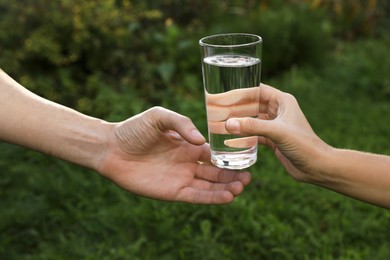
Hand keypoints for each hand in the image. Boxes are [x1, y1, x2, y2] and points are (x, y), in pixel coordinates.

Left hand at [98, 107, 250, 203]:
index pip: (213, 153)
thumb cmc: (133, 129)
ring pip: (209, 186)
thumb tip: (202, 140)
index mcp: (187, 146)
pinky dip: (211, 198)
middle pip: (216, 172)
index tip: (246, 157)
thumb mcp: (159, 117)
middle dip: (232, 175)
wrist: (111, 147)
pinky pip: (195, 196)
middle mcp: (187, 163)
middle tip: (249, 178)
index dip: (229, 157)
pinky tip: (227, 197)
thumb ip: (182, 123)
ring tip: (241, 187)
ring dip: (226, 188)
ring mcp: (180, 178)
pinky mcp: (171, 191)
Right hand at [225, 84, 331, 181]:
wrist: (317, 167)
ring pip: (252, 120)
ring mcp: (275, 125)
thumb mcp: (277, 132)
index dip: (241, 90)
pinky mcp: (273, 139)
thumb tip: (229, 123)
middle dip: (236, 107)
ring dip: (239, 121)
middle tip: (217, 108)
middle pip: (252, 104)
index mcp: (283, 101)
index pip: (258, 89)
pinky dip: (244, 135)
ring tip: (221, 122)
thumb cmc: (303, 144)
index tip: (224, 92)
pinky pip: (254, 134)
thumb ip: (252, 126)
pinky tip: (231, 138)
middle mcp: (278, 111)